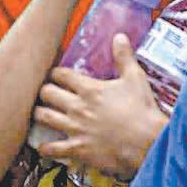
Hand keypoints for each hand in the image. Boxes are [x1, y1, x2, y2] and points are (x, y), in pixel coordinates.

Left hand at [30, 35, 166, 176]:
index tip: (55, 75)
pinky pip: (54, 149)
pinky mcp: (78, 148)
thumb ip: (124, 57)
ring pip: (44, 117)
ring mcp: (75, 128)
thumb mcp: (135, 78)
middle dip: (45, 91)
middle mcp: (77, 106)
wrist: (147, 143)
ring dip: (40, 114)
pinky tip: (42, 147)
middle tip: (46, 93)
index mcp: (89, 88)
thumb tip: (119, 37)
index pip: (61, 74)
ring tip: (39, 113)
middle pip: (47, 93)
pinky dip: (45, 148)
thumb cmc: (142, 111)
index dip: (55, 73)